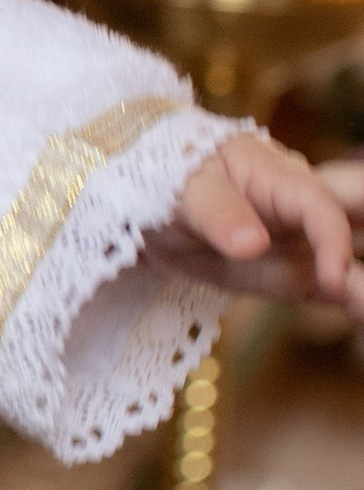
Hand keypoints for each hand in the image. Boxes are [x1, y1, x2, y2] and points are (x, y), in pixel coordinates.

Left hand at [153, 133, 363, 307]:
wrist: (148, 216)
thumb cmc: (167, 184)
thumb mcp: (184, 192)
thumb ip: (218, 215)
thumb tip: (252, 243)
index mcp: (280, 176)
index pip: (320, 207)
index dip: (332, 242)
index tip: (333, 280)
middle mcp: (304, 210)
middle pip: (359, 212)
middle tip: (360, 278)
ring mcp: (305, 246)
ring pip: (351, 259)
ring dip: (362, 283)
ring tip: (363, 304)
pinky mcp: (296, 278)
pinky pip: (333, 293)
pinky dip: (355, 304)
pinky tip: (360, 312)